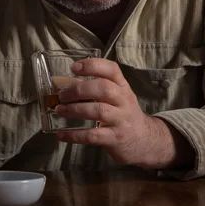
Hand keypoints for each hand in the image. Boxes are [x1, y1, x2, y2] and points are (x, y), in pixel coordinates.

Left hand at [54, 59, 192, 168]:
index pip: (111, 69)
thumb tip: (64, 85)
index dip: (92, 66)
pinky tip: (61, 134)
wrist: (145, 139)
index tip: (74, 67)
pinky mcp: (116, 138)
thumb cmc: (123, 113)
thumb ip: (94, 88)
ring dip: (75, 110)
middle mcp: (124, 100)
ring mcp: (121, 120)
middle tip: (62, 95)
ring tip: (60, 110)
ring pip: (99, 111)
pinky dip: (75, 135)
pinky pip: (93, 136)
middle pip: (104, 88)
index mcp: (122, 86)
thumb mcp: (116, 96)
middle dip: (79, 89)